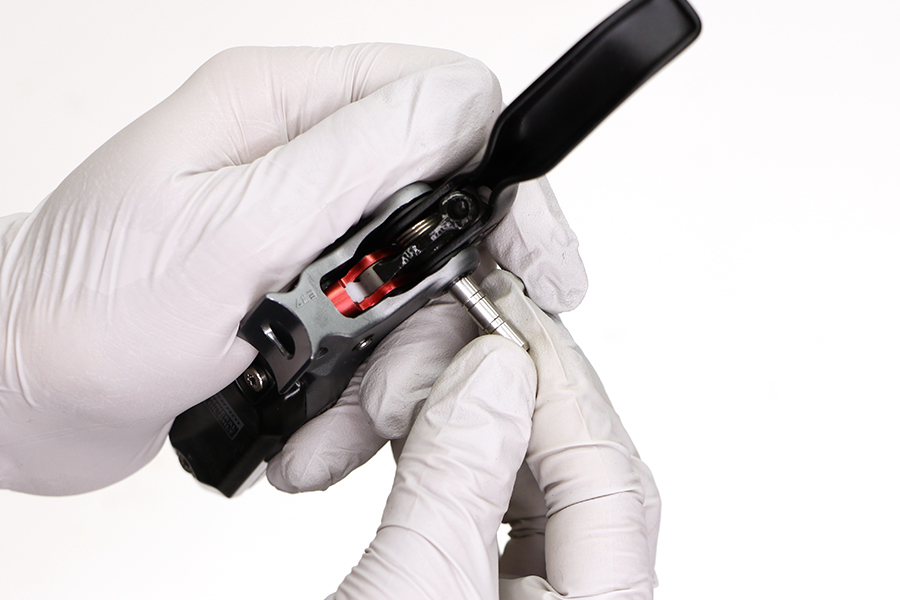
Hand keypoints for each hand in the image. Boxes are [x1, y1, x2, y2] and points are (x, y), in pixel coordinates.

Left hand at [0, 43, 514, 494]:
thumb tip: (464, 102)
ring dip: (411, 337)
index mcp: (281, 105)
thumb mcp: (234, 229)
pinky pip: (371, 307)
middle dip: (470, 267)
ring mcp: (296, 218)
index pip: (439, 96)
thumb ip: (357, 160)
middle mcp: (296, 153)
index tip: (530, 252)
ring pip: (412, 261)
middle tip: (497, 325)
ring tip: (378, 399)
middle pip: (439, 185)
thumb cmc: (91, 310)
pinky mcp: (290, 278)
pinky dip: (373, 363)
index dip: (500, 171)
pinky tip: (341, 406)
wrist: (19, 393)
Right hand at [315, 271, 657, 598]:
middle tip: (452, 338)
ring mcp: (534, 596)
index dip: (555, 379)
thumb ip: (458, 478)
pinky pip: (481, 501)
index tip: (500, 320)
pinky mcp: (482, 588)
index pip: (606, 469)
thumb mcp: (411, 586)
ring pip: (523, 476)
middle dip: (502, 390)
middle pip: (572, 463)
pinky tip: (405, 429)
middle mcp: (577, 599)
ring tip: (399, 394)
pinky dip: (439, 458)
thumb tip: (493, 374)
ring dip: (455, 423)